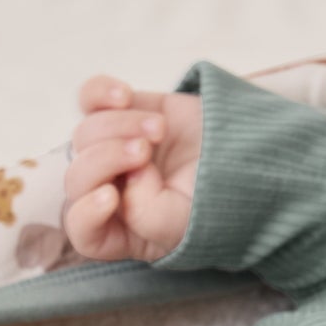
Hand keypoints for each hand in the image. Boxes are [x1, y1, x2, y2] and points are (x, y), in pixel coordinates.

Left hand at [62, 74, 202, 262]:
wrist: (248, 154)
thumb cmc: (217, 199)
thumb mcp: (184, 225)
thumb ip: (145, 215)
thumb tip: (128, 176)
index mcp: (122, 232)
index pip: (81, 231)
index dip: (86, 213)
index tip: (111, 195)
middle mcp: (111, 195)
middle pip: (77, 177)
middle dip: (108, 159)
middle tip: (145, 150)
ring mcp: (113, 153)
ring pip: (84, 136)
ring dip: (120, 126)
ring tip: (160, 128)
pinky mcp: (122, 115)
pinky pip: (88, 99)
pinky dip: (100, 93)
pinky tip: (125, 96)